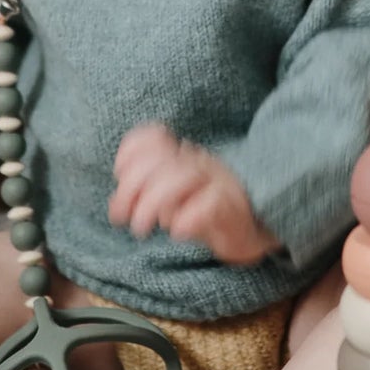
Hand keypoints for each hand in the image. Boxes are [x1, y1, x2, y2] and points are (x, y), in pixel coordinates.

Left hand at [108, 122, 277, 264]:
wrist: (254, 230)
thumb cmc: (207, 213)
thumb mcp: (174, 200)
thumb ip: (146, 197)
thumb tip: (116, 207)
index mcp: (184, 156)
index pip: (153, 137)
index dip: (129, 152)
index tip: (119, 177)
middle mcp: (200, 163)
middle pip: (160, 160)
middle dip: (132, 188)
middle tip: (123, 218)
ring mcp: (218, 182)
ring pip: (182, 178)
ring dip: (153, 204)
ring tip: (142, 229)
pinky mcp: (233, 208)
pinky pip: (208, 204)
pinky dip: (187, 218)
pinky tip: (177, 232)